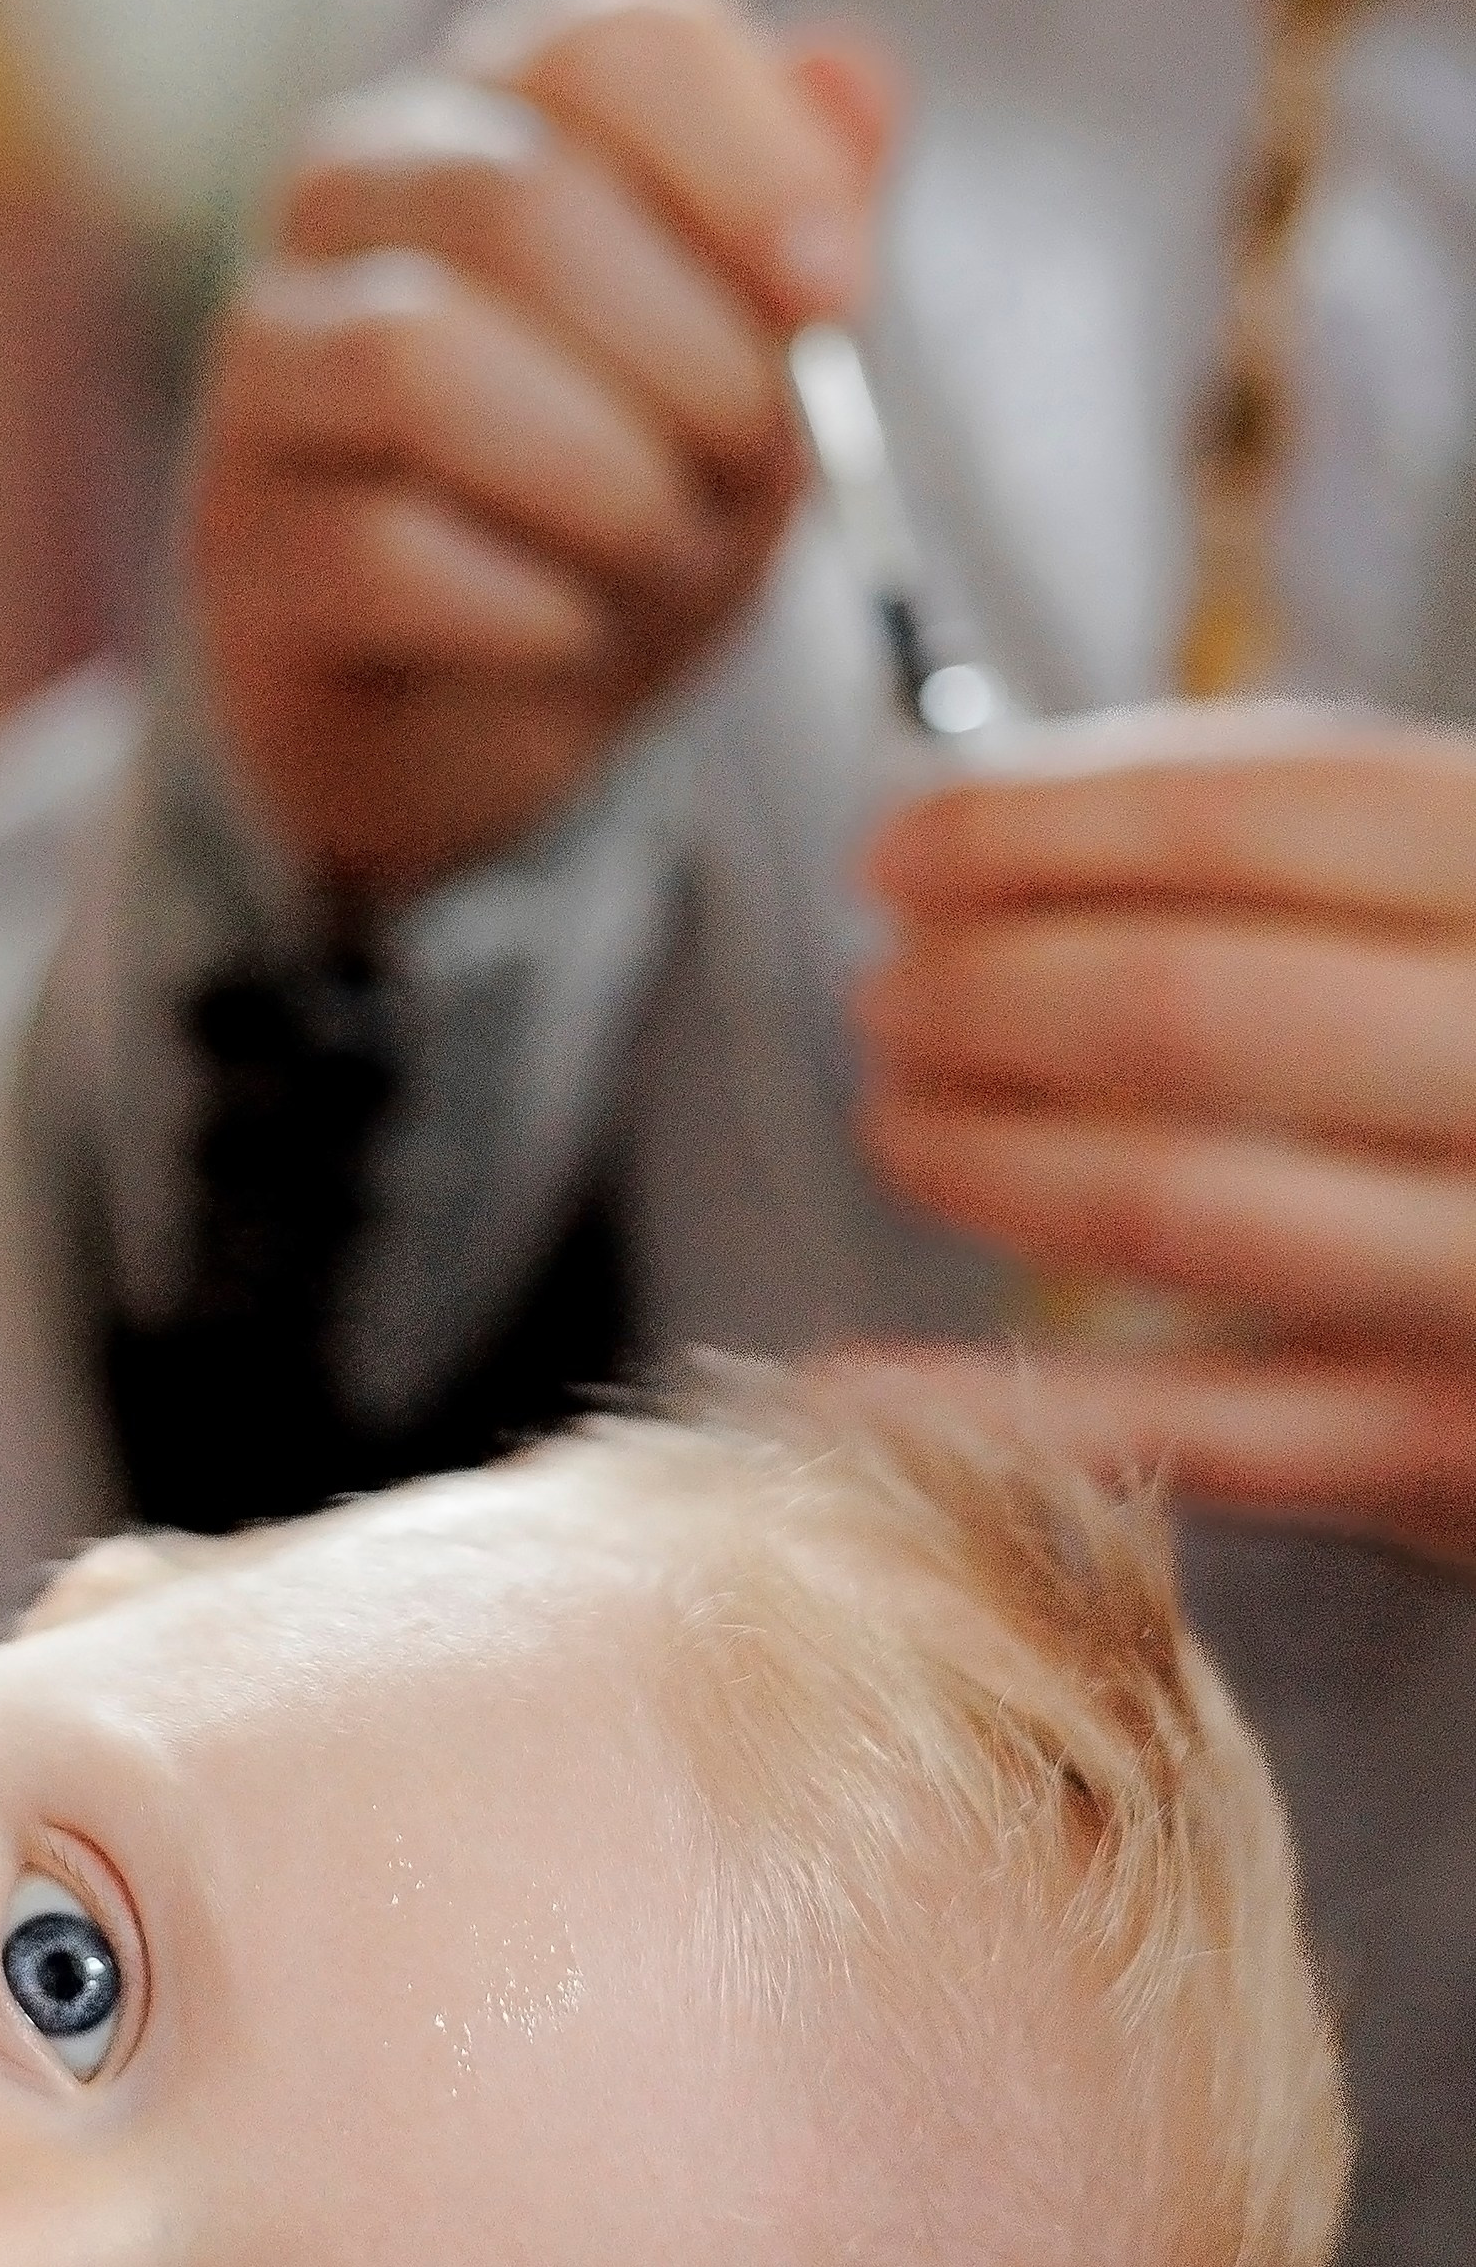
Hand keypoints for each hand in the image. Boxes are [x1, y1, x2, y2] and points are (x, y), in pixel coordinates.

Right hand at [189, 0, 899, 897]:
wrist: (474, 734)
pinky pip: (381, 549)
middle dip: (690, 365)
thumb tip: (853, 78)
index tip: (833, 291)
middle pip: (522, 205)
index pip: (608, 45)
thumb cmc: (607, 525)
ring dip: (603, 485)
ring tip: (659, 558)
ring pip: (420, 359)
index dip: (746, 160)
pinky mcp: (242, 546)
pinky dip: (522, 608)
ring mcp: (268, 371)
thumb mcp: (745, 380)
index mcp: (492, 113)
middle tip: (749, 475)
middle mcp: (352, 202)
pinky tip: (567, 633)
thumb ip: (800, 231)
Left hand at [856, 703, 1475, 1568]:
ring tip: (894, 1117)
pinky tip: (852, 1382)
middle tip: (883, 996)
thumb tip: (1014, 814)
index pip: (1281, 811)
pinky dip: (1001, 1408)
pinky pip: (1195, 1437)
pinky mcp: (1458, 1454)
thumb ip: (1319, 841)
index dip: (1053, 822)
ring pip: (1180, 1203)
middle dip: (986, 993)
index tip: (899, 848)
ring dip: (985, 1155)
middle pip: (1197, 1007)